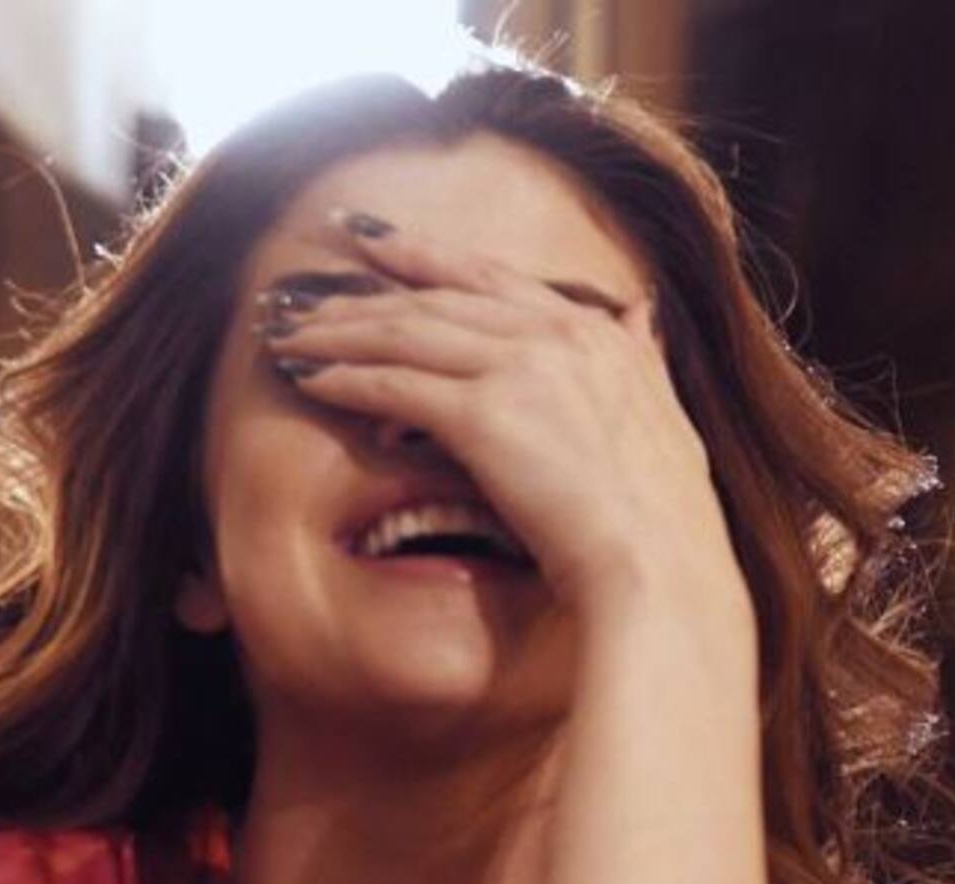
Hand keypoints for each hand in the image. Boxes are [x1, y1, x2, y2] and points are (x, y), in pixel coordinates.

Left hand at [258, 209, 751, 639]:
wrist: (660, 569)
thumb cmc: (663, 518)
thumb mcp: (665, 419)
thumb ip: (643, 359)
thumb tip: (642, 313)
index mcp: (594, 334)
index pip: (491, 279)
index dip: (427, 257)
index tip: (378, 243)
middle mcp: (555, 334)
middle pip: (435, 298)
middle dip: (363, 294)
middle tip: (306, 290)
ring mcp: (520, 368)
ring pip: (406, 332)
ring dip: (339, 333)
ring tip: (290, 337)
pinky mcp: (485, 415)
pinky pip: (395, 386)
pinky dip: (345, 380)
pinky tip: (307, 380)